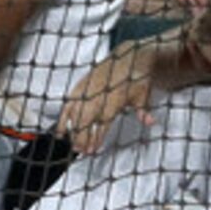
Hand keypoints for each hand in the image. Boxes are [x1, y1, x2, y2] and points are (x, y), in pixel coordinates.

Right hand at [59, 41, 158, 155]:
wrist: (129, 57)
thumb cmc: (136, 79)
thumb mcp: (144, 95)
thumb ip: (143, 110)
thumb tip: (150, 122)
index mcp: (114, 97)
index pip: (103, 121)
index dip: (97, 136)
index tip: (94, 149)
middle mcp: (98, 93)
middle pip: (85, 118)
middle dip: (82, 136)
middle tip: (82, 151)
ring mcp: (87, 89)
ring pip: (75, 113)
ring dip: (73, 130)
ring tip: (74, 146)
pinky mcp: (80, 86)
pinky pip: (68, 103)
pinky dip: (63, 117)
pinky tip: (60, 133)